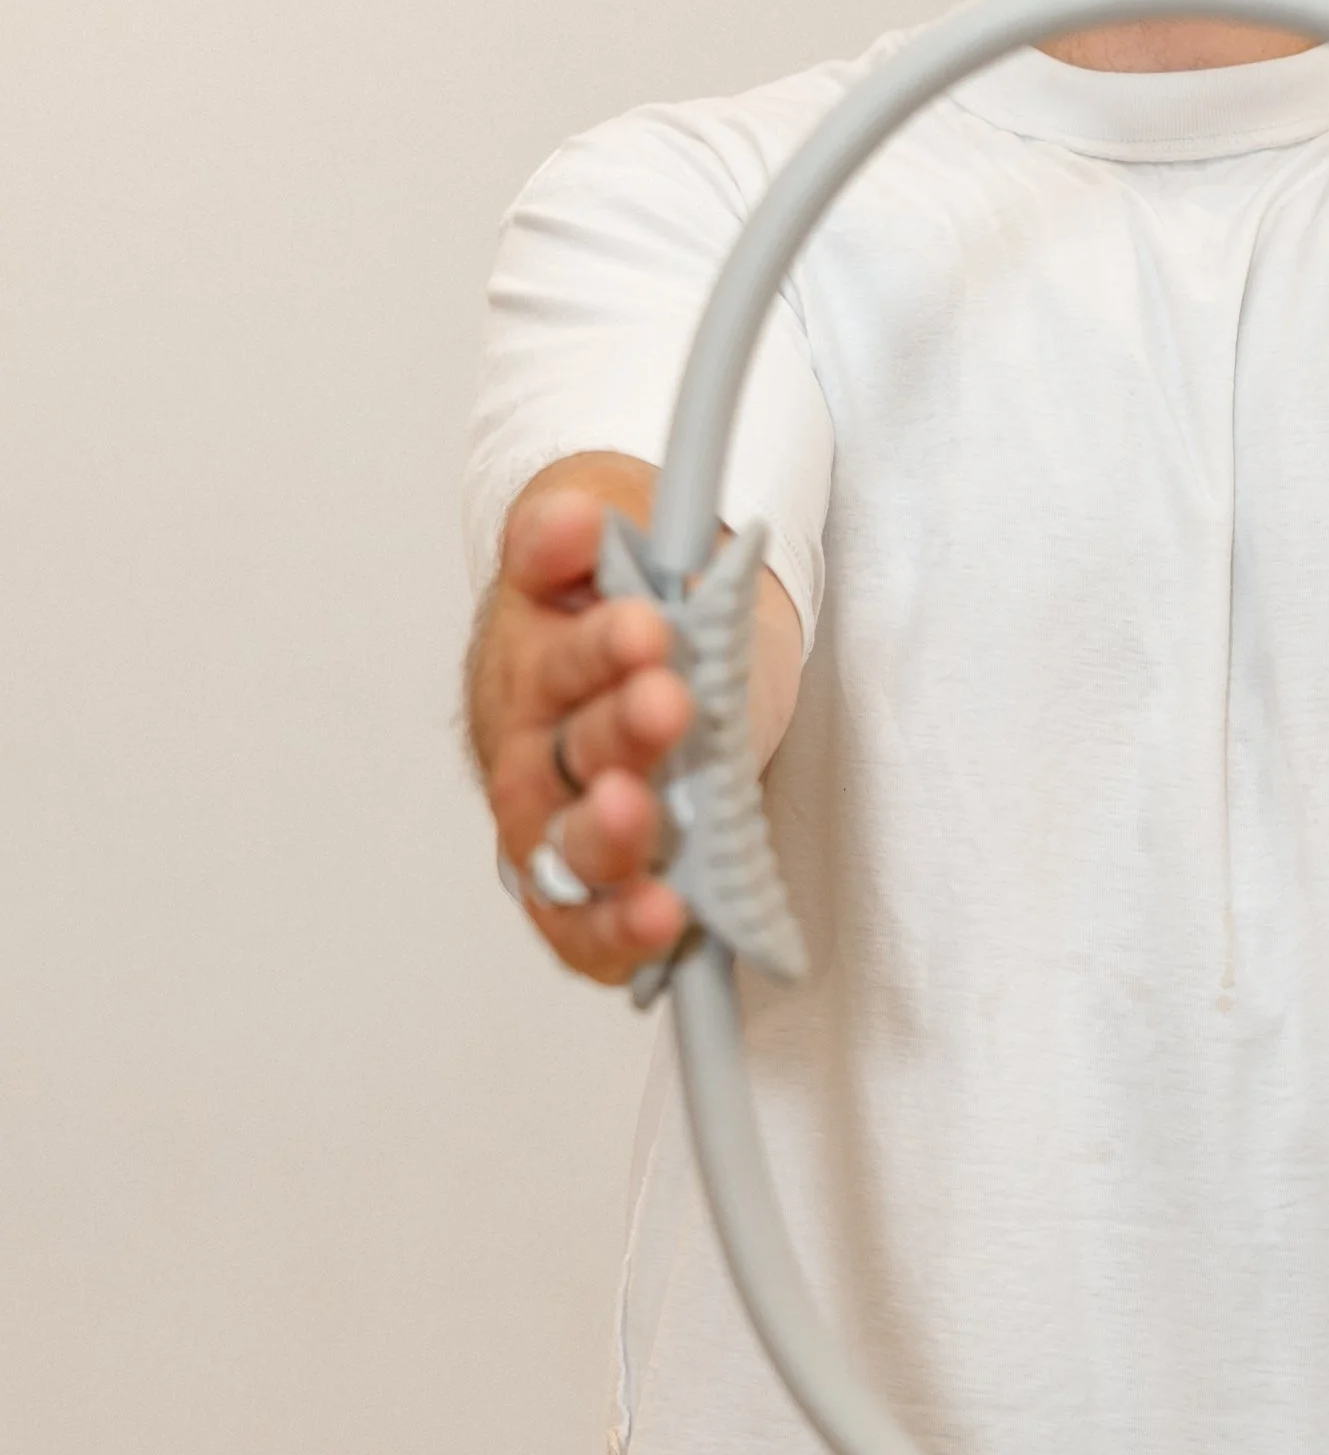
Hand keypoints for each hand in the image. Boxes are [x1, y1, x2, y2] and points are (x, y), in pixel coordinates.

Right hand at [475, 474, 693, 984]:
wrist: (648, 682)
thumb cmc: (620, 622)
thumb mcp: (594, 561)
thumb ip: (566, 541)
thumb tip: (568, 518)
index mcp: (535, 670)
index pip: (561, 661)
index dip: (599, 650)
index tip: (644, 627)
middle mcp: (538, 761)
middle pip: (565, 759)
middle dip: (618, 735)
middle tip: (666, 706)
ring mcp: (564, 833)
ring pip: (570, 850)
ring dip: (609, 840)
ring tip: (646, 822)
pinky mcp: (597, 896)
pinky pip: (590, 931)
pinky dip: (619, 936)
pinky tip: (662, 923)